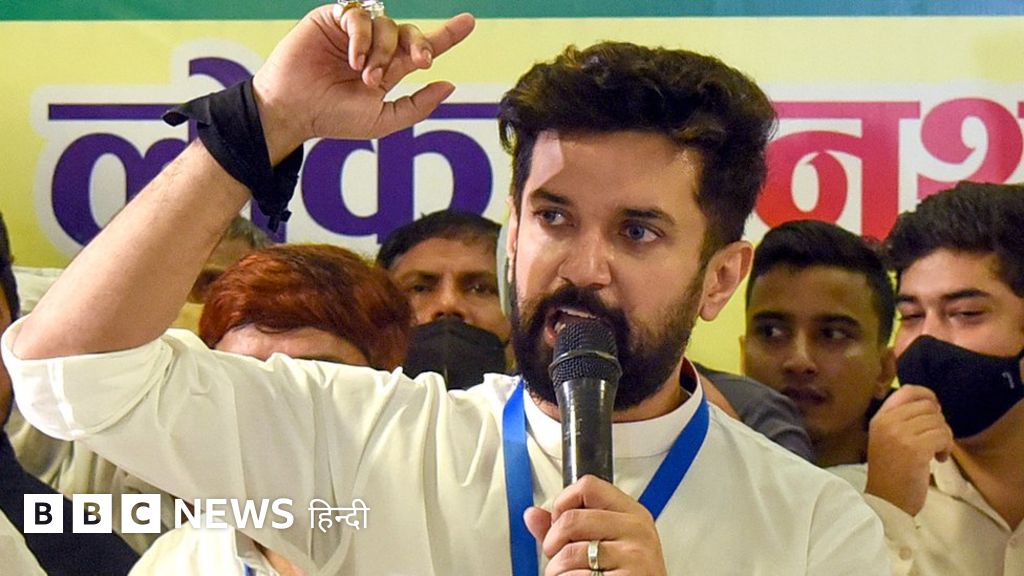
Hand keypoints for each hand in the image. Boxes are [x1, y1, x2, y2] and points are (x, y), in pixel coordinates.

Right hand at [252, 4, 474, 160]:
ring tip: (365, 75)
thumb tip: (449, 84)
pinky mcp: (332, 18)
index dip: (447, 34)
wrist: (295, 110)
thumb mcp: (382, 120)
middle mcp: (375, 47)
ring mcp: (355, 32)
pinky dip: (363, 38)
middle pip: (410, 32)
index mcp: (390, 68)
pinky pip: (360, 15)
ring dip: (383, 51)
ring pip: (387, 24)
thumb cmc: (334, 118)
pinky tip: (354, 59)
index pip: (422, 47)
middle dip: (422, 44)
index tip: (469, 22)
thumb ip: (417, 105)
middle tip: (421, 61)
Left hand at [524, 475, 666, 575]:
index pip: (588, 486)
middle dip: (553, 544)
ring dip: (557, 571)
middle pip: (571, 519)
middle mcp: (637, 531)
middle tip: (559, 556)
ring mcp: (634, 556)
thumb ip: (565, 530)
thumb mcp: (602, 545)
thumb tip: (532, 514)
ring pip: (567, 554)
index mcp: (632, 514)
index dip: (564, 502)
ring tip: (573, 575)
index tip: (560, 521)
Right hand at [865, 385, 952, 515]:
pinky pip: (943, 436)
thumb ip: (901, 420)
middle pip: (929, 407)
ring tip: (935, 452)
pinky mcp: (916, 450)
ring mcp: (901, 435)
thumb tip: (931, 405)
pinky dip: (946, 447)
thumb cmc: (889, 472)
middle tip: (934, 441)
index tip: (934, 409)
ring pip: (939, 422)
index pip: (907, 391)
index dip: (927, 395)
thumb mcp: (886, 439)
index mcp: (880, 418)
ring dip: (944, 437)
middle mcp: (888, 422)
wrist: (886, 501)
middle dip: (938, 423)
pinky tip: (938, 459)